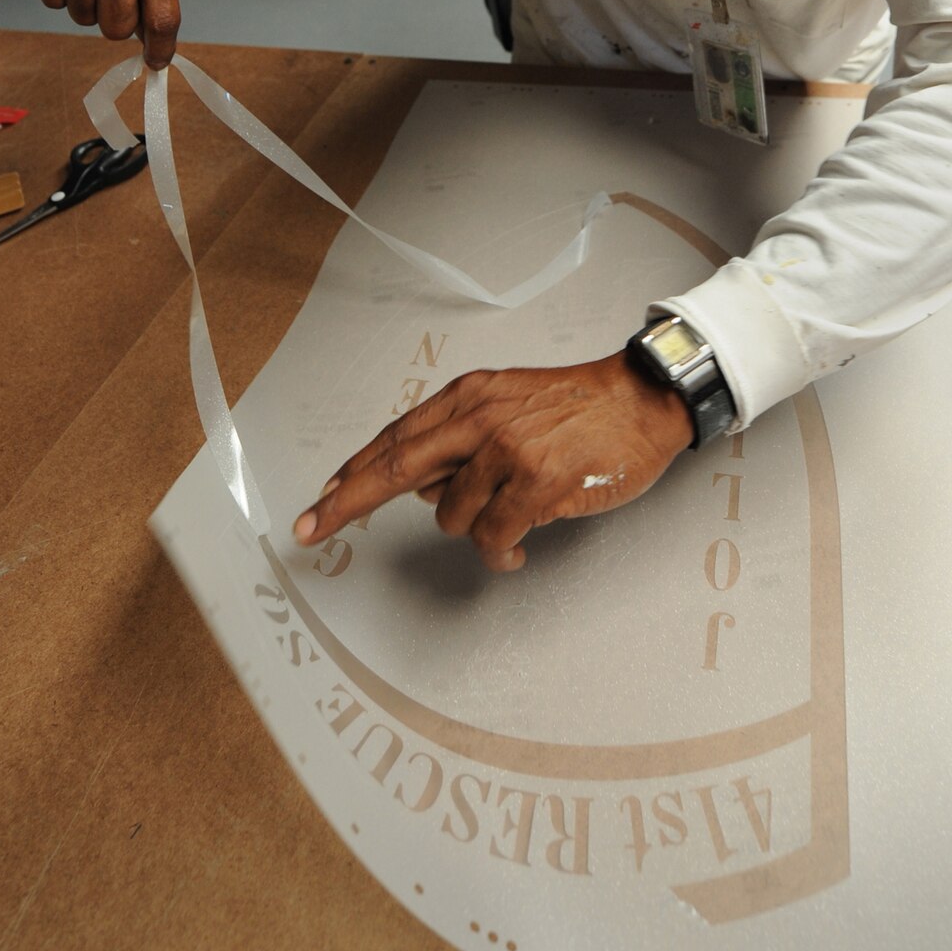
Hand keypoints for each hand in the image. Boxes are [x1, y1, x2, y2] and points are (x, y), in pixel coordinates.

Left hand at [294, 352, 694, 572]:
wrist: (641, 401)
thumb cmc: (579, 408)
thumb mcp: (509, 405)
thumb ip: (462, 441)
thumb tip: (419, 486)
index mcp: (469, 397)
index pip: (396, 438)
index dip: (353, 473)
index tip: (320, 502)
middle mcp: (479, 419)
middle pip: (394, 467)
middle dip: (345, 503)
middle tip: (310, 529)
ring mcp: (506, 451)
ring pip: (449, 516)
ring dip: (472, 530)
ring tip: (507, 524)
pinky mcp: (536, 485)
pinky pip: (492, 539)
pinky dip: (500, 553)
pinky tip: (517, 548)